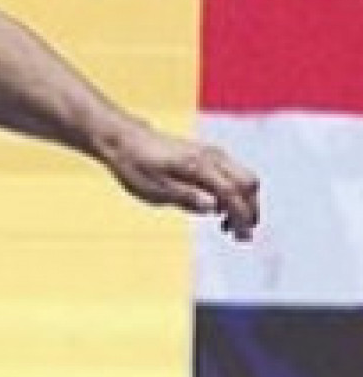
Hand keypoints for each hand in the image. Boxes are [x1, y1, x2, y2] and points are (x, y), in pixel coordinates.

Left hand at [102, 122, 259, 239]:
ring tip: (228, 226)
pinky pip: (233, 174)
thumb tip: (214, 208)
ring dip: (243, 202)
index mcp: (199, 166)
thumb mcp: (154, 189)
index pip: (233, 191)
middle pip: (249, 183)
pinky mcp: (209, 155)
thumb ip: (186, 197)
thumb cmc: (137, 166)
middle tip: (241, 234)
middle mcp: (212, 156)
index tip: (242, 236)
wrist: (126, 140)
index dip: (241, 215)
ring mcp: (213, 154)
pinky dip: (234, 193)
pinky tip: (219, 210)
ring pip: (244, 178)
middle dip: (250, 209)